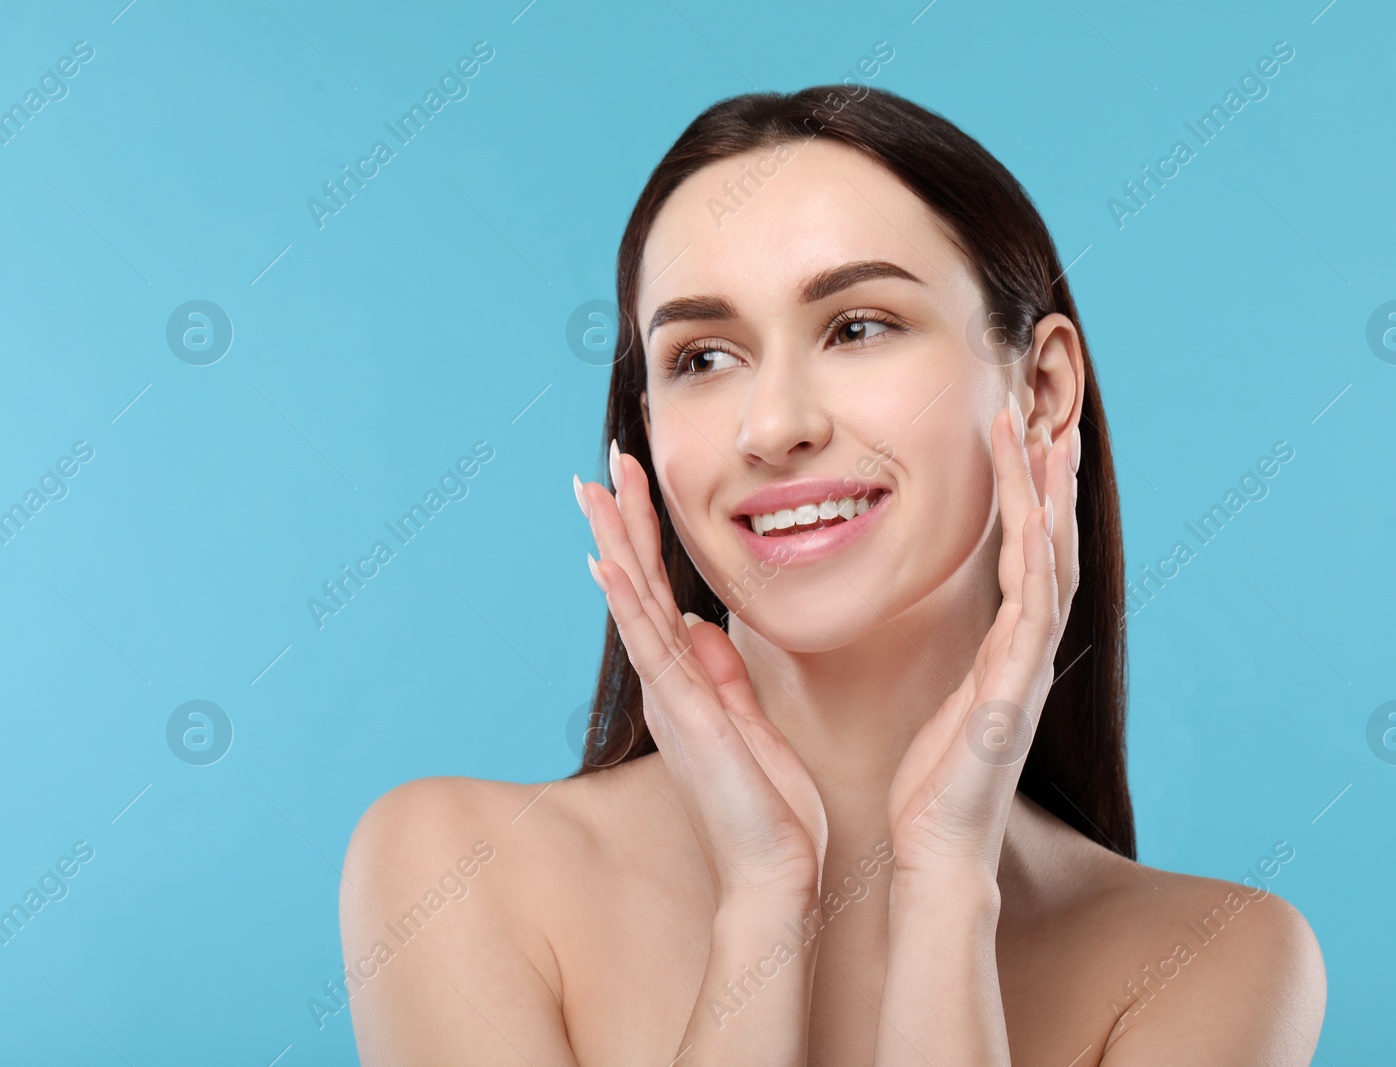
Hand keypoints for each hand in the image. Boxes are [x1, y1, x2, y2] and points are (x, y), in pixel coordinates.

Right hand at [576, 441, 827, 903]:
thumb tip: (704, 627)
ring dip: (614, 542)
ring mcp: (671, 698)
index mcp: (687, 683)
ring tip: (593, 489)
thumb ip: (725, 675)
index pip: (663, 595)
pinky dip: (628, 602)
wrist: (777, 871)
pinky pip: (651, 648)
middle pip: (639, 587)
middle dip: (621, 522)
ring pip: (635, 604)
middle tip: (600, 463)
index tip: (633, 485)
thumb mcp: (752, 724)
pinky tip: (607, 561)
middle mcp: (669, 684)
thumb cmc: (770, 808)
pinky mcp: (684, 715)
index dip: (646, 539)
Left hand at [884, 394, 1079, 883]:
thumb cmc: (929, 785)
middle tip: (1049, 413)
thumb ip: (947, 660)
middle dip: (1051, 480)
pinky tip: (1038, 517)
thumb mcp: (934, 703)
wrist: (933, 851)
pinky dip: (1040, 561)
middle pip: (1051, 548)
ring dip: (1050, 500)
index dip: (1027, 498)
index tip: (1020, 439)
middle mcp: (1026, 654)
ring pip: (1051, 566)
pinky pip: (1035, 614)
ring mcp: (1028, 671)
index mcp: (1005, 652)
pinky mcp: (1016, 694)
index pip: (1024, 558)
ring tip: (1048, 437)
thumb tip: (921, 619)